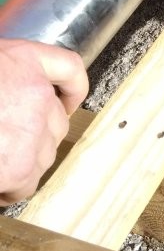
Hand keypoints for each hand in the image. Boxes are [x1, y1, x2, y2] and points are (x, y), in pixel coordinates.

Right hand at [0, 39, 88, 204]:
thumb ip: (2, 78)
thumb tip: (4, 102)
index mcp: (23, 60)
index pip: (69, 69)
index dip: (70, 90)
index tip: (66, 103)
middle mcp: (36, 92)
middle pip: (56, 121)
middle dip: (36, 137)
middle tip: (7, 148)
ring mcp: (31, 129)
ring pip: (44, 155)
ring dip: (24, 165)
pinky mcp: (19, 165)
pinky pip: (26, 184)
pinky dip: (12, 190)